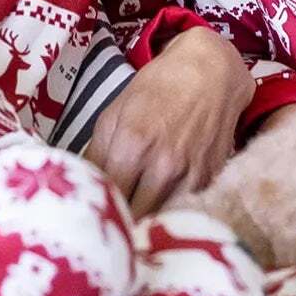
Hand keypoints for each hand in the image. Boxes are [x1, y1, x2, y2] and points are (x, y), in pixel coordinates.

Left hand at [85, 28, 253, 214]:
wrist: (212, 72)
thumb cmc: (159, 87)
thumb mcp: (115, 112)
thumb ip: (95, 152)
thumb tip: (83, 184)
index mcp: (132, 145)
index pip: (107, 197)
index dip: (98, 207)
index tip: (94, 212)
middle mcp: (163, 164)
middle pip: (133, 218)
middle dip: (121, 221)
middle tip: (113, 222)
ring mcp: (190, 175)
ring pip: (160, 220)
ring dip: (145, 224)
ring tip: (135, 221)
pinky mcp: (210, 180)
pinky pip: (184, 211)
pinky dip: (171, 214)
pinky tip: (162, 208)